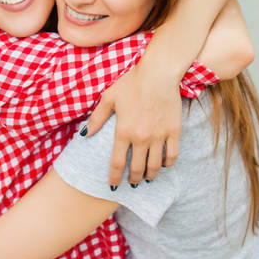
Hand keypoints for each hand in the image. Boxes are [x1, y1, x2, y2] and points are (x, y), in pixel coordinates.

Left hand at [86, 65, 181, 186]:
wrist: (158, 72)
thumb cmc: (131, 82)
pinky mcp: (174, 131)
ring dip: (149, 175)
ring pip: (155, 166)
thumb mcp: (109, 97)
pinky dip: (167, 164)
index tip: (112, 186)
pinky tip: (163, 164)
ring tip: (146, 177)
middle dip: (132, 180)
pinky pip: (172, 155)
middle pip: (137, 169)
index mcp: (123, 131)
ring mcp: (159, 136)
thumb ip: (97, 118)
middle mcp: (141, 137)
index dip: (114, 178)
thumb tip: (85, 134)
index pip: (117, 163)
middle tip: (131, 183)